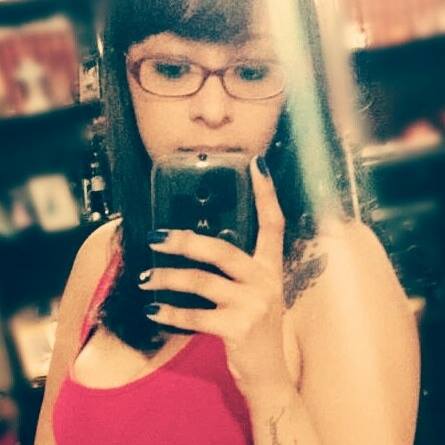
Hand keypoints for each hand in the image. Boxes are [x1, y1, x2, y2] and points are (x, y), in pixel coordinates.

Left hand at [138, 156, 292, 394]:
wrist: (268, 373)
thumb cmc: (255, 327)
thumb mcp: (255, 294)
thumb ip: (237, 272)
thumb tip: (197, 247)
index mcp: (270, 268)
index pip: (273, 224)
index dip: (266, 194)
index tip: (256, 165)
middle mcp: (266, 281)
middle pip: (222, 250)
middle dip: (184, 241)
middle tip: (155, 236)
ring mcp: (253, 305)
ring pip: (201, 282)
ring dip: (167, 278)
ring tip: (145, 278)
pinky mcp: (238, 328)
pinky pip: (195, 316)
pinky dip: (170, 313)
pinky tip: (152, 310)